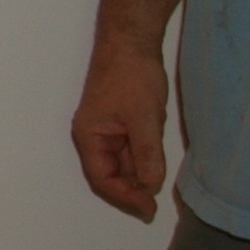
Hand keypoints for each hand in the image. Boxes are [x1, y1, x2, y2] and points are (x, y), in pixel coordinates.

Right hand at [71, 46, 170, 221]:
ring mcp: (108, 129)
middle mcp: (94, 135)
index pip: (102, 178)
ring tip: (160, 185)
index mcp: (89, 136)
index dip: (125, 196)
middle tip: (154, 206)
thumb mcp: (144, 118)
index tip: (148, 208)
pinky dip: (144, 159)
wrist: (132, 41)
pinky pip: (131, 149)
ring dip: (139, 174)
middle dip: (131, 189)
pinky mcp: (121, 121)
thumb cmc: (131, 76)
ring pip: (122, 162)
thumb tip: (150, 185)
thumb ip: (147, 154)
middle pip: (110, 173)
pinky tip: (158, 162)